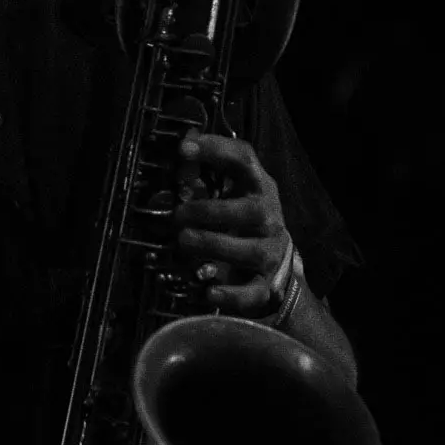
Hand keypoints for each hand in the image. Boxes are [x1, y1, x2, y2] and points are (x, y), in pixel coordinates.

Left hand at [173, 131, 292, 316]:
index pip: (243, 160)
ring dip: (211, 245)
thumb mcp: (226, 196)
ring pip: (248, 250)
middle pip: (248, 211)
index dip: (215, 150)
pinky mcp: (265, 285)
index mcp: (258, 188)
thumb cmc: (239, 223)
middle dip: (207, 211)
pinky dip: (229, 295)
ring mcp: (269, 252)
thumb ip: (199, 182)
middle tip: (177, 216)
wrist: (272, 266)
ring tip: (183, 242)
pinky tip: (208, 291)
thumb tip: (172, 169)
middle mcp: (268, 218)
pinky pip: (250, 293)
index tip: (183, 149)